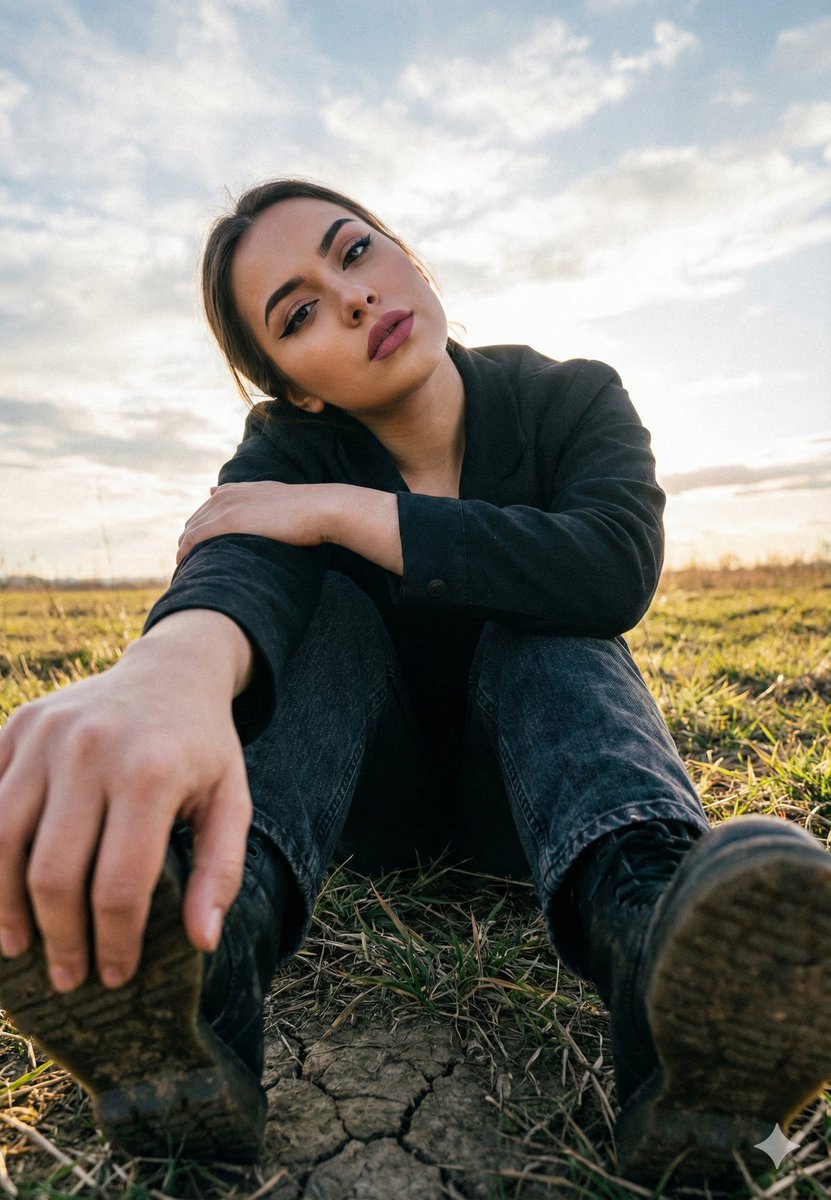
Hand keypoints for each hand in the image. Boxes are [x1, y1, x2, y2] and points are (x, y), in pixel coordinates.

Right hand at [0, 611, 253, 992]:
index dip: (114, 943)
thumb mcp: (232, 801)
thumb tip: (202, 941)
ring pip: (1, 843)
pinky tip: (0, 890)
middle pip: (54, 875)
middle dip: (59, 939)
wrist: (172, 670)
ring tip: (21, 947)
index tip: (116, 975)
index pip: (118, 886)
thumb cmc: (203, 747)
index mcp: (149, 774)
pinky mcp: (18, 726)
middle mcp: (90, 751)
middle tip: (69, 976)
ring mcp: (46, 736)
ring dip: (5, 908)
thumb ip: (219, 870)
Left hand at [178, 481, 404, 574]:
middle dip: (188, 543)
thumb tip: (255, 508)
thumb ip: (259, 502)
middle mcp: (226, 495)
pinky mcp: (229, 521)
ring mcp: (226, 506)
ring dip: (184, 551)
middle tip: (187, 566)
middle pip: (194, 521)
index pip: (205, 511)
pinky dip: (186, 552)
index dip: (199, 530)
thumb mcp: (278, 500)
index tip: (197, 550)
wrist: (320, 508)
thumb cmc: (306, 510)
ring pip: (190, 530)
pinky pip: (195, 539)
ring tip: (184, 571)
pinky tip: (184, 566)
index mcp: (236, 490)